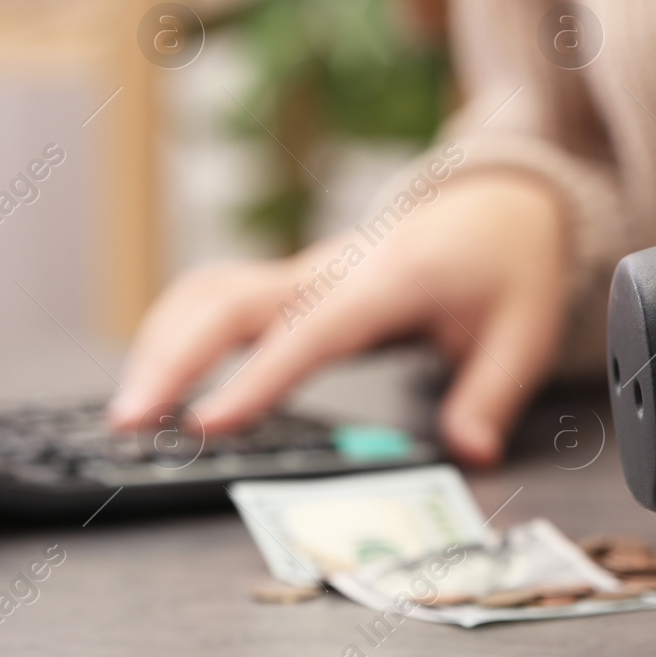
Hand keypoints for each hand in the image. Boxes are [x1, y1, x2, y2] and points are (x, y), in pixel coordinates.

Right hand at [107, 172, 569, 465]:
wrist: (500, 203)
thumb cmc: (509, 264)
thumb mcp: (524, 331)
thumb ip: (492, 393)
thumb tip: (472, 453)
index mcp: (389, 281)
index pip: (312, 330)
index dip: (259, 376)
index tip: (208, 422)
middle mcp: (335, 270)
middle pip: (231, 299)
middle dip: (173, 356)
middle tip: (131, 424)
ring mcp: (308, 272)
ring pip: (211, 291)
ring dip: (162, 342)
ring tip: (131, 412)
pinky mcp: (294, 284)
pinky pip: (220, 296)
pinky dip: (178, 330)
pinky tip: (158, 378)